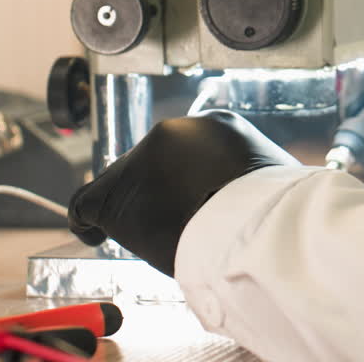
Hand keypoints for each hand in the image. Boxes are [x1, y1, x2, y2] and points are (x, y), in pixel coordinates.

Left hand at [68, 110, 297, 275]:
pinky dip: (88, 221)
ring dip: (134, 209)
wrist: (258, 228)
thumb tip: (248, 198)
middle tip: (171, 225)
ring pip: (124, 184)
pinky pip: (88, 202)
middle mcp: (177, 131)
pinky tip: (93, 237)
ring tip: (149, 237)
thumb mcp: (273, 182)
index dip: (181, 180)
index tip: (187, 203)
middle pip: (150, 164)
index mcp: (217, 125)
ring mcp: (146, 157)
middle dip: (157, 194)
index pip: (183, 151)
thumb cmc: (276, 215)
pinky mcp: (121, 189)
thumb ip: (248, 180)